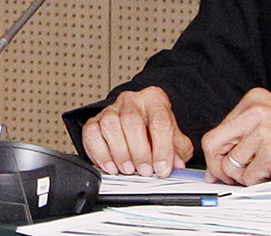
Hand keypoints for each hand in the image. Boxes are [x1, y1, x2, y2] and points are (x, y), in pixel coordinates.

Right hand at [80, 86, 195, 176]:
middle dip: (139, 152)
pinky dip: (100, 153)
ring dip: (119, 153)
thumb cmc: (156, 128)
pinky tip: (110, 165)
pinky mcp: (94, 120)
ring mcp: (111, 109)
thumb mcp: (174, 138)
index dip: (162, 149)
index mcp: (155, 100)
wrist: (139, 120)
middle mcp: (131, 101)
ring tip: (128, 169)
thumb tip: (176, 165)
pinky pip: (92, 133)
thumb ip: (178, 151)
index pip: (160, 122)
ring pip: (110, 125)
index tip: (162, 169)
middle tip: (144, 171)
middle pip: (132, 121)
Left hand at [199, 88, 270, 184]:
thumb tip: (216, 165)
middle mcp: (255, 113)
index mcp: (253, 101)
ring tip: (265, 171)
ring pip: (232, 165)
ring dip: (246, 176)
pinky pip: (249, 177)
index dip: (216, 155)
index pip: (216, 131)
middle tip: (233, 177)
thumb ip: (244, 136)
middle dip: (220, 168)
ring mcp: (264, 132)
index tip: (220, 168)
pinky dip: (259, 182)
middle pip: (214, 145)